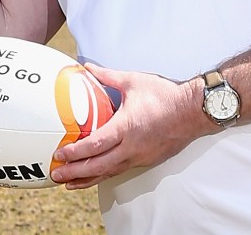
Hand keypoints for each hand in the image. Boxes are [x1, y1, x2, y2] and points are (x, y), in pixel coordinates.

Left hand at [49, 64, 199, 189]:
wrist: (194, 111)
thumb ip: (107, 76)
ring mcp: (140, 156)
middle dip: (75, 172)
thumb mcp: (133, 81)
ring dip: (88, 179)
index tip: (60, 155)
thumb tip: (87, 67)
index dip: (75, 152)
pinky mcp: (147, 160)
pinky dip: (105, 174)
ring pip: (110, 172)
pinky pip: (121, 170)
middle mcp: (131, 147)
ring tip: (70, 183)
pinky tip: (96, 175)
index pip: (94, 145)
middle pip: (98, 166)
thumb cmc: (165, 95)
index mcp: (125, 127)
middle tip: (57, 174)